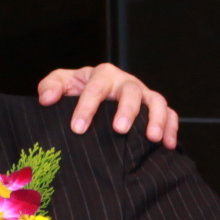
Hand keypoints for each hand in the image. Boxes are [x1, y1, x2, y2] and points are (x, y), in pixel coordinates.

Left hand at [38, 64, 178, 147]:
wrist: (93, 93)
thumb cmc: (77, 89)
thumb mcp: (61, 84)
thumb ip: (51, 87)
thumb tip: (46, 99)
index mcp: (102, 75)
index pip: (95, 88)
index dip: (86, 107)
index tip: (77, 128)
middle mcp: (125, 82)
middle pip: (130, 92)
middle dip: (126, 110)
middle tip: (119, 129)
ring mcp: (143, 94)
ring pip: (156, 101)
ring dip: (156, 119)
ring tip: (152, 138)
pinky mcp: (155, 107)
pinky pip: (170, 114)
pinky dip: (172, 127)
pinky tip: (168, 144)